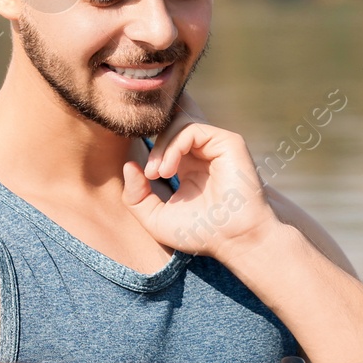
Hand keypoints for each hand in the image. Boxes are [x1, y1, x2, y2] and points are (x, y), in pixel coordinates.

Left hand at [121, 122, 279, 259]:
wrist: (232, 239)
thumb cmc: (199, 233)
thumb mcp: (155, 218)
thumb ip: (136, 195)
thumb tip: (130, 165)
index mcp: (188, 166)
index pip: (165, 139)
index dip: (150, 149)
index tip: (147, 177)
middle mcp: (202, 153)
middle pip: (170, 125)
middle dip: (154, 146)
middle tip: (151, 174)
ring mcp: (215, 146)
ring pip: (178, 123)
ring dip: (162, 146)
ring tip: (159, 173)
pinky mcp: (227, 142)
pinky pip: (191, 128)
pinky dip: (173, 146)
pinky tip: (169, 170)